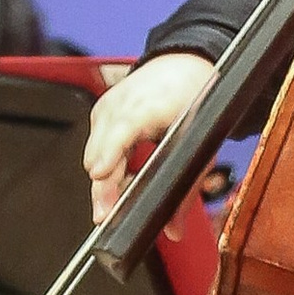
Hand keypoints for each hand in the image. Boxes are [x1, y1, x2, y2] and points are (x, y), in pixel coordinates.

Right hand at [86, 49, 215, 220]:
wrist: (182, 64)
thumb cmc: (193, 97)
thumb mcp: (199, 144)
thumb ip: (187, 189)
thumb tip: (174, 229)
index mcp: (149, 105)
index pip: (122, 129)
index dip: (110, 154)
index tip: (101, 175)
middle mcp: (123, 103)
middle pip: (100, 149)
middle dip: (102, 185)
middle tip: (106, 215)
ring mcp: (108, 106)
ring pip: (94, 152)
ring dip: (104, 178)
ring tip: (115, 201)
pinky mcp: (101, 111)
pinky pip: (96, 144)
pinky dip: (105, 162)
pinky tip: (118, 175)